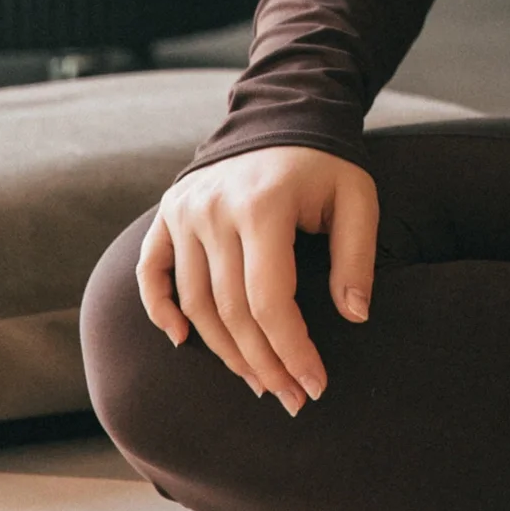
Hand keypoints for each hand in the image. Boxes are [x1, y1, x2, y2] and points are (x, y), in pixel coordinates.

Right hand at [137, 147, 378, 412]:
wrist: (281, 113)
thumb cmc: (325, 163)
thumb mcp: (357, 198)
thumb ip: (357, 256)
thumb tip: (355, 317)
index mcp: (262, 206)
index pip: (270, 301)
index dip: (292, 350)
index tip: (314, 385)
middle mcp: (213, 210)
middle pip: (230, 311)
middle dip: (263, 364)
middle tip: (290, 398)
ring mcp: (184, 211)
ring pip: (193, 303)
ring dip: (223, 350)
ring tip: (258, 381)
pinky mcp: (168, 213)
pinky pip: (152, 272)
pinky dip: (160, 309)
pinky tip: (183, 342)